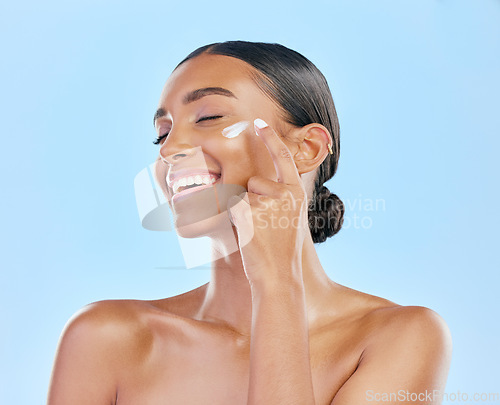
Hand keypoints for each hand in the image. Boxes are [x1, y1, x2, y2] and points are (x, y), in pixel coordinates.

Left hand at [227, 119, 308, 287]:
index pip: (282, 157)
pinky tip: (250, 235)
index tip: (260, 123)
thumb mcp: (292, 218)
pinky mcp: (247, 212)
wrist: (279, 275)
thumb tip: (262, 183)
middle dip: (254, 199)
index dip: (271, 138)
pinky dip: (236, 221)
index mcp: (296, 192)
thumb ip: (282, 197)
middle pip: (255, 182)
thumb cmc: (283, 250)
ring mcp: (266, 202)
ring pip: (243, 196)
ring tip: (259, 232)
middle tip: (265, 226)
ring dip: (245, 212)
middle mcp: (284, 193)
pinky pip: (233, 207)